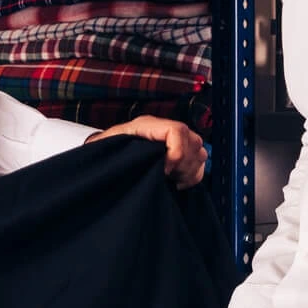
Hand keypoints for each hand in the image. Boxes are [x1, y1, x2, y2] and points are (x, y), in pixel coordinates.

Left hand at [88, 116, 205, 187]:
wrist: (107, 155)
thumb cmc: (107, 151)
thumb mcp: (108, 146)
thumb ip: (122, 149)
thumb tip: (139, 160)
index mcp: (147, 125)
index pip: (176, 130)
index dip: (176, 152)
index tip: (165, 170)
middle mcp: (165, 129)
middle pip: (193, 141)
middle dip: (182, 165)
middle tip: (167, 176)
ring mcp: (176, 140)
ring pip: (199, 152)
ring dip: (188, 170)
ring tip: (171, 178)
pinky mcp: (181, 153)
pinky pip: (200, 163)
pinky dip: (193, 175)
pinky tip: (177, 182)